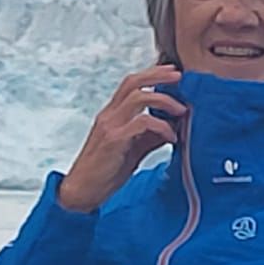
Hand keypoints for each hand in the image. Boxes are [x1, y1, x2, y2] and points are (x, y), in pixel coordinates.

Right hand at [58, 65, 184, 212]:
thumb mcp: (132, 150)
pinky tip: (171, 138)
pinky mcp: (114, 139)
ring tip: (181, 110)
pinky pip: (142, 122)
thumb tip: (172, 129)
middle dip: (158, 75)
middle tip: (179, 76)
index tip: (172, 72)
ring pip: (139, 97)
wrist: (82, 192)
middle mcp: (109, 115)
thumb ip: (150, 137)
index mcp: (111, 115)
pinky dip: (162, 126)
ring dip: (164, 99)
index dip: (151, 74)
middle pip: (133, 82)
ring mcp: (110, 125)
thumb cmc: (105, 172)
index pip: (131, 84)